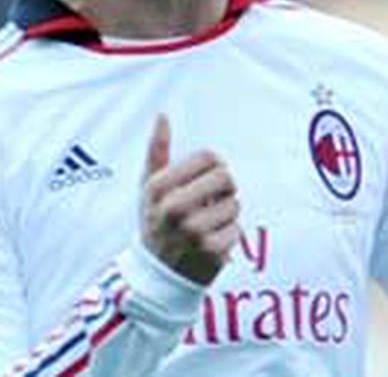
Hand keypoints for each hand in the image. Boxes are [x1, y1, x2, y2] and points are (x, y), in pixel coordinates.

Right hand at [140, 114, 240, 285]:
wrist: (158, 272)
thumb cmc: (156, 221)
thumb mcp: (149, 187)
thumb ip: (156, 151)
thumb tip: (162, 116)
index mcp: (158, 187)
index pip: (207, 157)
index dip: (213, 164)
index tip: (206, 177)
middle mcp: (173, 208)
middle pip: (225, 177)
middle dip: (223, 187)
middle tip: (212, 199)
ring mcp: (192, 230)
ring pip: (235, 204)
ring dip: (226, 212)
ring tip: (208, 222)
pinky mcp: (211, 251)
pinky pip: (238, 228)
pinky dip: (229, 234)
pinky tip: (213, 240)